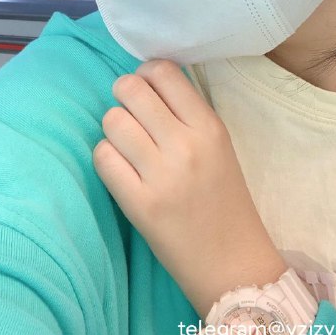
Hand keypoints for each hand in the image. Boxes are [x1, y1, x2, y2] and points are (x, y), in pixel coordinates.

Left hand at [93, 59, 286, 318]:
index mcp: (209, 126)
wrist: (232, 262)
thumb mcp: (218, 145)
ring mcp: (161, 175)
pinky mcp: (140, 204)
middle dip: (124, 95)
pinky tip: (120, 167)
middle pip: (131, 89)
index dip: (147, 73)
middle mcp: (186, 144)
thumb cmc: (224, 198)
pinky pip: (103, 158)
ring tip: (127, 143)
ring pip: (112, 120)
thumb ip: (188, 113)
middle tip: (131, 112)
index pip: (164, 72)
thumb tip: (148, 78)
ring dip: (114, 127)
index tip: (147, 87)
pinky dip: (106, 157)